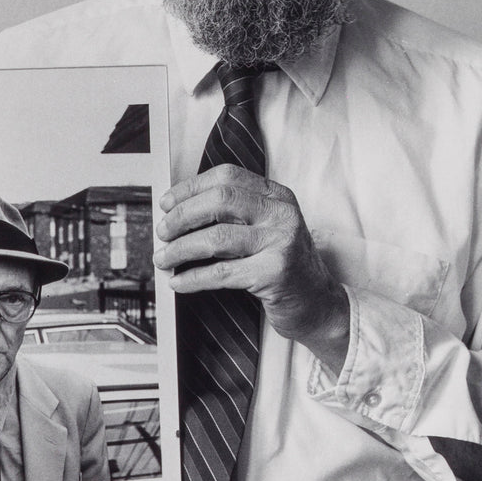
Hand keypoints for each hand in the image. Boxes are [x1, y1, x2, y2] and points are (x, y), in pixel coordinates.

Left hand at [154, 164, 349, 369]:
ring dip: (181, 249)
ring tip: (165, 259)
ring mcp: (280, 242)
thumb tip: (179, 212)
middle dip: (182, 216)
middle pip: (219, 200)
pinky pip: (221, 273)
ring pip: (216, 237)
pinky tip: (179, 282)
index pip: (227, 177)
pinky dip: (193, 277)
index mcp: (277, 196)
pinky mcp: (274, 273)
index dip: (191, 188)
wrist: (317, 303)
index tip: (167, 203)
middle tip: (164, 232)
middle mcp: (281, 213)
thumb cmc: (284, 265)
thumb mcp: (267, 229)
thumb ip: (235, 215)